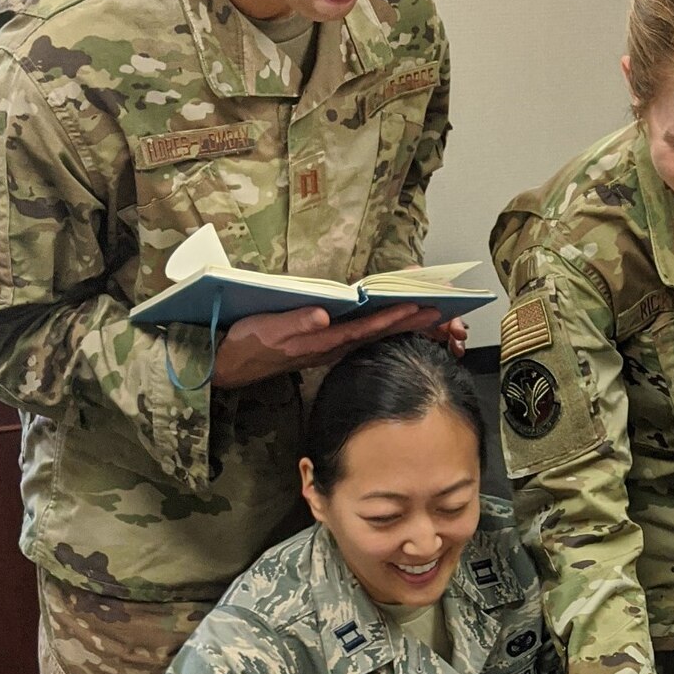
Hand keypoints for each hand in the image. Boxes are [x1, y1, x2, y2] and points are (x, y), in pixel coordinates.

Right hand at [210, 302, 465, 386]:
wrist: (230, 366)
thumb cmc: (246, 344)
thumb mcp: (266, 331)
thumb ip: (295, 324)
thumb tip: (324, 316)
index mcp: (322, 341)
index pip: (366, 328)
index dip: (393, 317)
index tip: (420, 307)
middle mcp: (331, 345)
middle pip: (378, 332)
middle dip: (410, 321)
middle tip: (443, 311)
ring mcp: (328, 347)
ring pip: (372, 334)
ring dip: (400, 324)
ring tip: (429, 315)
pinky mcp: (322, 346)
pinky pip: (359, 335)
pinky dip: (380, 326)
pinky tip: (395, 322)